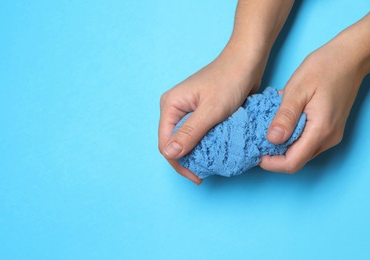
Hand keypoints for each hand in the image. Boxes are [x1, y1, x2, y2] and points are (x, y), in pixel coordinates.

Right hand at [159, 45, 264, 183]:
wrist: (248, 60)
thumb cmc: (229, 80)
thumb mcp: (211, 110)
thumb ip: (190, 133)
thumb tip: (170, 154)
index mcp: (170, 106)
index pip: (166, 143)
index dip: (178, 163)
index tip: (198, 176)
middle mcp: (176, 109)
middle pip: (175, 143)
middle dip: (188, 160)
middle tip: (205, 173)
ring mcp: (189, 111)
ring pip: (188, 140)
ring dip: (199, 153)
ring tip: (212, 165)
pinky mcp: (202, 113)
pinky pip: (199, 134)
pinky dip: (207, 145)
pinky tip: (217, 152)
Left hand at [261, 15, 369, 172]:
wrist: (349, 57)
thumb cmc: (324, 68)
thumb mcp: (298, 89)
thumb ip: (285, 116)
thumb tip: (272, 139)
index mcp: (320, 130)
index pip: (292, 163)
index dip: (271, 164)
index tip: (254, 153)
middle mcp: (328, 138)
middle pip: (296, 161)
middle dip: (273, 157)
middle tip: (255, 142)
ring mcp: (330, 135)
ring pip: (301, 153)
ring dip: (282, 148)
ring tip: (264, 133)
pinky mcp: (329, 129)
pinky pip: (307, 142)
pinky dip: (291, 139)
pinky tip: (279, 126)